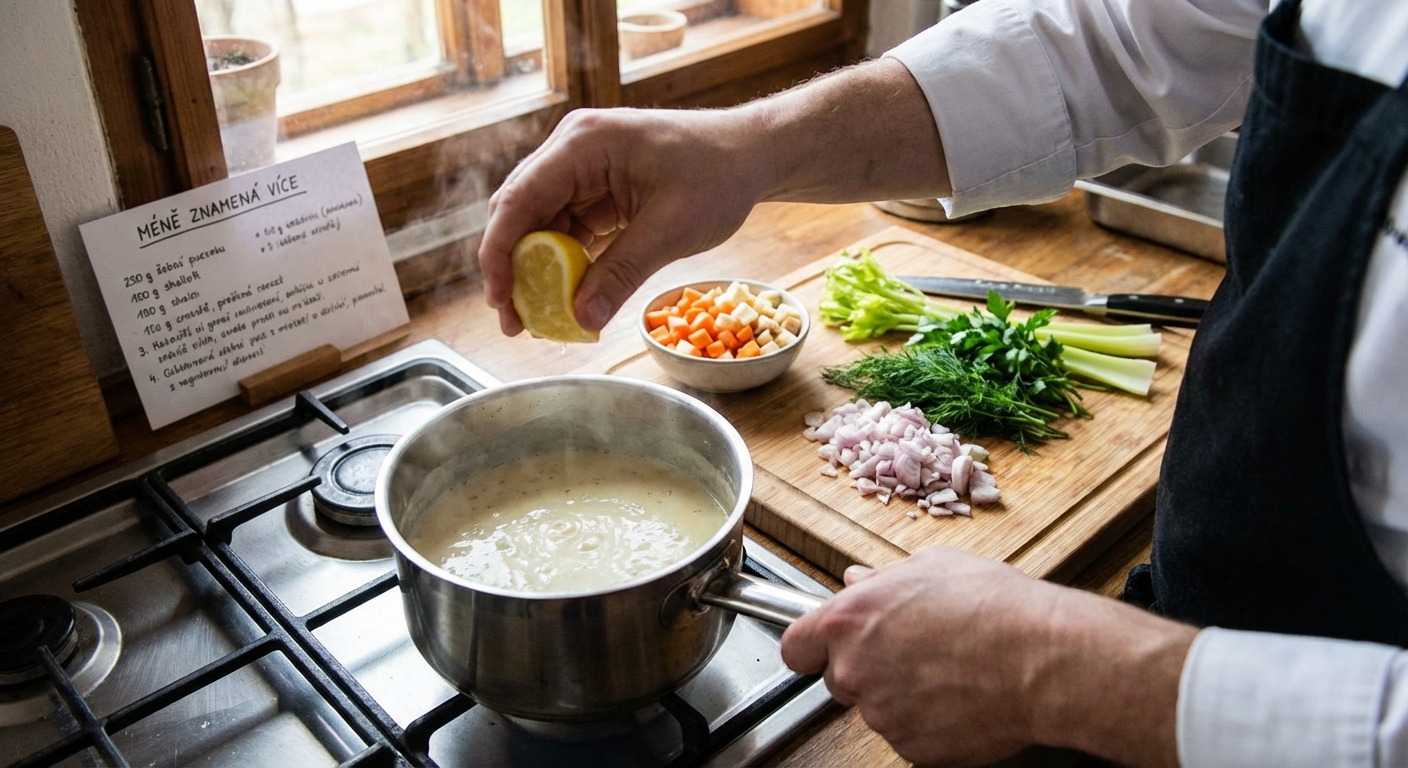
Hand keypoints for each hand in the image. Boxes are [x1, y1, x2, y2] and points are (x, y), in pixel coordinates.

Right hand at [477, 107, 768, 335]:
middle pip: (519, 211)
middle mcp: (573, 148)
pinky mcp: (595, 185)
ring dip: (535, 270)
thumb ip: (621, 273)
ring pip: (538, 223)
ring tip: (537, 320)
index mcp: (583, 143)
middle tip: (513, 322)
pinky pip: (565, 227)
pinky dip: (562, 263)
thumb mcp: (671, 230)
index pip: (519, 199)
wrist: (751, 154)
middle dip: (512, 268)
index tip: (498, 299)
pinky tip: (565, 299)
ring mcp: (582, 166)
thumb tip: (581, 320)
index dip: (499, 252)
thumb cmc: (719, 176)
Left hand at [780, 547, 1194, 766]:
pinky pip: (907, 734)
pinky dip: (927, 722)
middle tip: (913, 651)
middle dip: (866, 667)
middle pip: (838, 678)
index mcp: (850, 620)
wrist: (1043, 660)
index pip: (795, 647)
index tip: (824, 647)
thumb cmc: (995, 607)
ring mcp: (882, 714)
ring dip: (900, 694)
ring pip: (876, 707)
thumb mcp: (931, 567)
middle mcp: (855, 669)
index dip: (811, 647)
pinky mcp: (912, 748)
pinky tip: (959, 696)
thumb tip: (856, 580)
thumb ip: (881, 580)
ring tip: (948, 670)